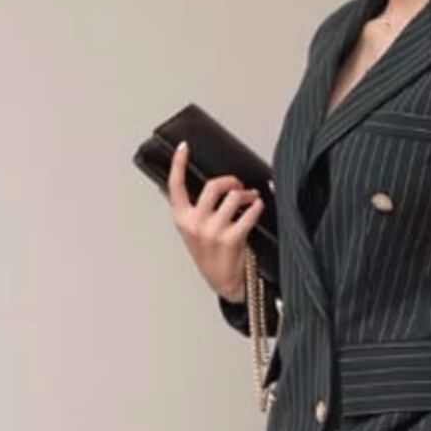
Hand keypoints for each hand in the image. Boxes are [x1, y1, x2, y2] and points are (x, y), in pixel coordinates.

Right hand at [165, 140, 264, 300]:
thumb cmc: (210, 255)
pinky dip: (257, 207)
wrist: (224, 282)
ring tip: (252, 198)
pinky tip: (258, 208)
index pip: (175, 186)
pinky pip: (249, 213)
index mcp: (182, 219)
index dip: (178, 164)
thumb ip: (187, 210)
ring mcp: (213, 232)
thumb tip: (172, 188)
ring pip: (234, 197)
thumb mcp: (191, 232)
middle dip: (230, 180)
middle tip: (237, 184)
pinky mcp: (232, 239)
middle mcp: (195, 224)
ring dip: (248, 194)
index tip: (183, 148)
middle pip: (213, 186)